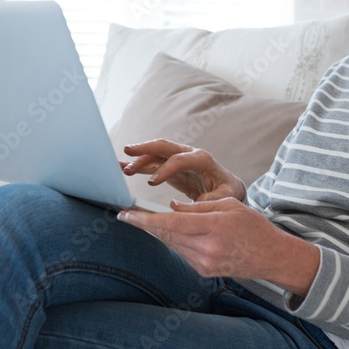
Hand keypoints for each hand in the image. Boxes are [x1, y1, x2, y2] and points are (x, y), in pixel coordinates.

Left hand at [118, 199, 319, 295]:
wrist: (272, 257)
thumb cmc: (254, 227)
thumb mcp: (230, 206)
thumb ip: (199, 206)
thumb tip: (172, 207)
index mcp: (214, 227)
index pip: (171, 222)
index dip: (144, 219)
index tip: (126, 214)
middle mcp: (207, 248)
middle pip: (166, 234)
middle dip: (144, 224)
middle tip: (126, 214)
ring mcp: (205, 263)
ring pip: (171, 243)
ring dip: (158, 231)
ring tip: (144, 219)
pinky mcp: (204, 271)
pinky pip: (182, 252)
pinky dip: (174, 240)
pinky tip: (172, 232)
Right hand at [120, 139, 245, 201]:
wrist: (224, 186)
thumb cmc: (226, 189)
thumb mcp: (227, 195)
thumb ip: (215, 197)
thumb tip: (199, 202)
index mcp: (201, 159)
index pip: (180, 159)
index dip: (166, 170)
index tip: (152, 184)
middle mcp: (187, 153)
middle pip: (163, 147)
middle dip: (145, 148)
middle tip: (128, 151)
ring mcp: (176, 158)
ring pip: (154, 155)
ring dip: (137, 159)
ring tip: (121, 167)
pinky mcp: (168, 166)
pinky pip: (150, 163)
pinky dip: (137, 165)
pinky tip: (122, 166)